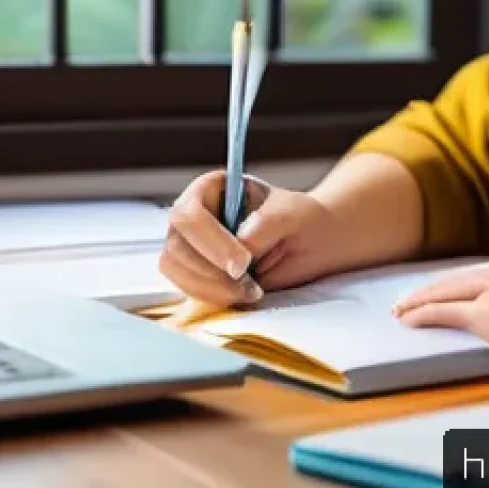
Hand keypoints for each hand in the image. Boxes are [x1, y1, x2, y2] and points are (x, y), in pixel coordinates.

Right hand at [159, 168, 346, 315]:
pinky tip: (243, 295)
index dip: (211, 241)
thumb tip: (240, 247)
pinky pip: (188, 289)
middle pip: (176, 245)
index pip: (190, 213)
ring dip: (211, 288)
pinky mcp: (196, 273)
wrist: (313, 242)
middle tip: (247, 285)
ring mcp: (191, 246)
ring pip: (176, 270)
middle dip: (210, 272)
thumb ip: (264, 225)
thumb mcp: (290, 214)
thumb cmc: (300, 219)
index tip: (243, 263)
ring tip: (250, 291)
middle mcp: (194, 216)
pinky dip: (214, 298)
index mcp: (212, 189)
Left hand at [391, 248, 488, 381]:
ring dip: (419, 301)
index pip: (484, 272)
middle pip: (458, 278)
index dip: (460, 282)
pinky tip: (407, 321)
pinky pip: (445, 313)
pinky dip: (422, 314)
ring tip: (400, 311)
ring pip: (446, 292)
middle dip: (431, 288)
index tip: (448, 290)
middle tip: (408, 299)